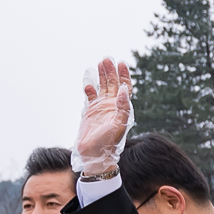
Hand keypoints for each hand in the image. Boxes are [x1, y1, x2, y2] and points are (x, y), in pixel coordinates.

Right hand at [76, 57, 134, 171]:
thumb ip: (122, 107)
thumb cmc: (109, 142)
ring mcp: (101, 108)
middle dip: (110, 71)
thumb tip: (124, 90)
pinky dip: (90, 90)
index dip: (124, 75)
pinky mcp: (90, 112)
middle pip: (113, 84)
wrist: (95, 154)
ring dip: (101, 76)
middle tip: (107, 59)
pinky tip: (89, 85)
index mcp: (122, 107)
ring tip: (100, 63)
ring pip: (102, 87)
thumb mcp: (119, 124)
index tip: (121, 63)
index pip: (125, 87)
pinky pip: (90, 97)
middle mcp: (112, 105)